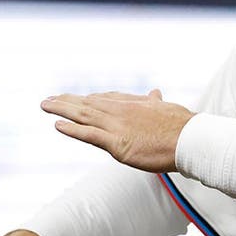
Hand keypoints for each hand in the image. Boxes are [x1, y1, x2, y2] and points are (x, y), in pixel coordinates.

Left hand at [41, 89, 193, 172]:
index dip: (88, 99)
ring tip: (45, 105)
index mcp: (135, 103)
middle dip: (67, 101)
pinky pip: (89, 135)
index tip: (75, 98)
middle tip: (49, 99)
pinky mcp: (117, 144)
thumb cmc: (183, 126)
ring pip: (84, 115)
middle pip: (89, 104)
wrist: (190, 140)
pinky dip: (72, 129)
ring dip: (62, 109)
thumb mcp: (168, 108)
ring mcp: (118, 126)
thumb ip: (156, 102)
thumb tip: (155, 92)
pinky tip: (58, 125)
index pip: (106, 98)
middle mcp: (122, 111)